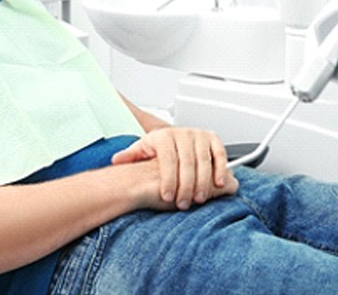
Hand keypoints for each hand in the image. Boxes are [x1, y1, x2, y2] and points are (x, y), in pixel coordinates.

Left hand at [111, 127, 236, 210]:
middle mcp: (182, 133)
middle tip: (183, 203)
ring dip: (203, 182)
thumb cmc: (158, 147)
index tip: (166, 197)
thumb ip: (130, 156)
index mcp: (164, 136)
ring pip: (203, 160)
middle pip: (187, 162)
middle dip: (186, 186)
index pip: (168, 160)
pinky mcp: (212, 138)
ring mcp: (199, 135)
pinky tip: (218, 185)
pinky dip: (220, 169)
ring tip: (198, 199)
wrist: (173, 138)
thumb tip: (116, 160)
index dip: (168, 180)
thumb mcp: (142, 149)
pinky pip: (219, 154)